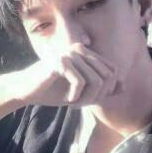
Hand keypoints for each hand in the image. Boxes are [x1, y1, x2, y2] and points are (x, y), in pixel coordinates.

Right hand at [4, 43, 123, 107]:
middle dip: (98, 95)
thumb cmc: (54, 91)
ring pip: (96, 80)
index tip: (90, 99)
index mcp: (86, 52)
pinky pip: (81, 82)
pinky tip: (68, 100)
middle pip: (107, 76)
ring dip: (87, 98)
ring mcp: (69, 53)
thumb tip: (124, 87)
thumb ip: (103, 89)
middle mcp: (79, 48)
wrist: (27, 91)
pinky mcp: (59, 62)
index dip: (106, 90)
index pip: (112, 71)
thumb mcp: (83, 92)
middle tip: (82, 103)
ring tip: (74, 103)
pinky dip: (77, 96)